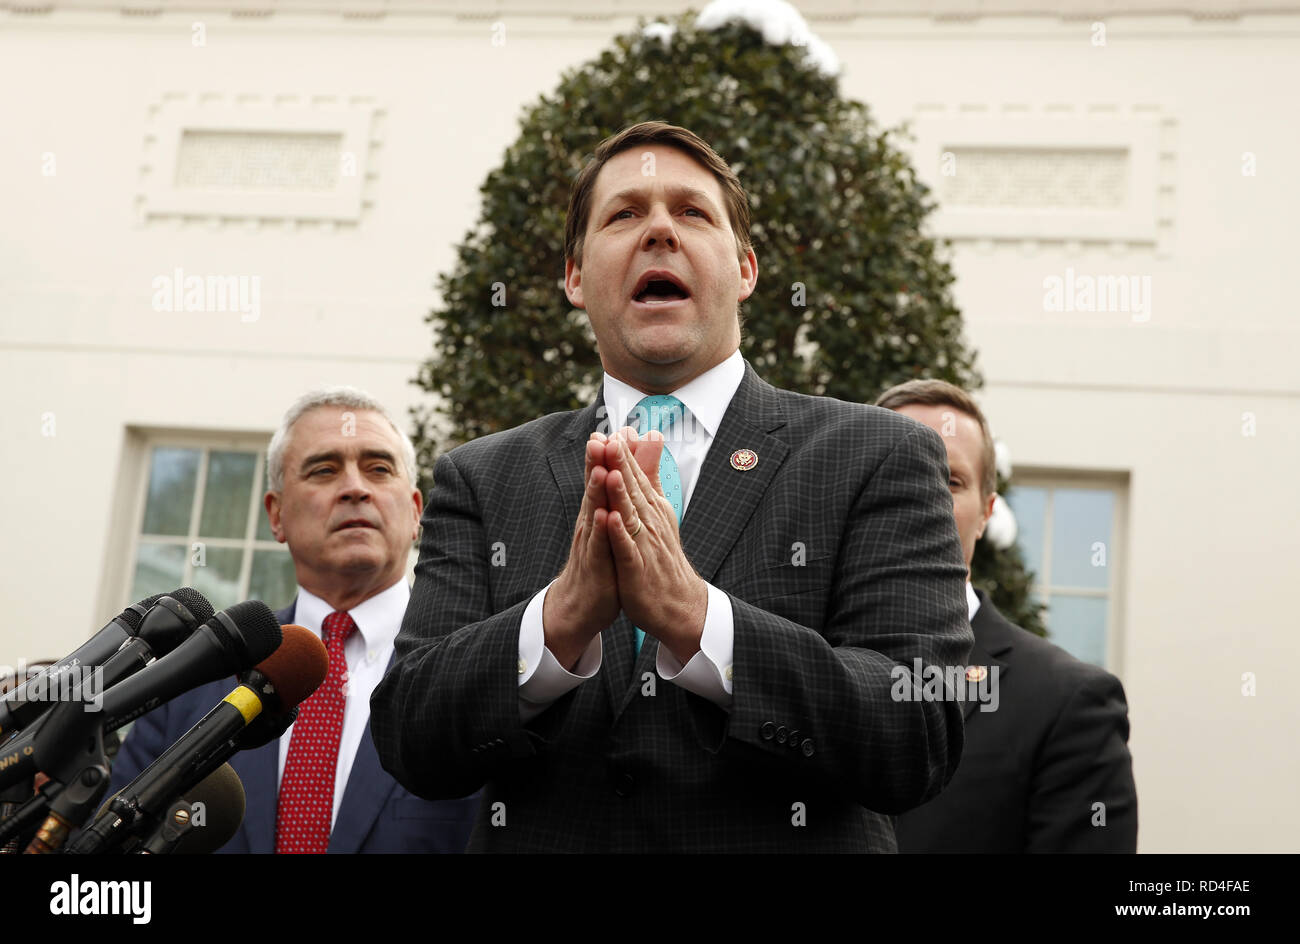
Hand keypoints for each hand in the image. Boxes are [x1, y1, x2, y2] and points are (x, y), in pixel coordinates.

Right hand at [543, 433, 620, 669]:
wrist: (581, 604)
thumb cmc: (600, 562)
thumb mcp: (611, 525)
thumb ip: (617, 497)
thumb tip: (622, 472)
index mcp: (598, 511)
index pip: (602, 479)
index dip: (607, 455)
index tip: (615, 429)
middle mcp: (591, 522)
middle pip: (593, 488)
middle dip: (596, 463)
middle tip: (600, 437)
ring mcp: (591, 543)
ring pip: (593, 513)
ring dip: (596, 491)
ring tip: (600, 469)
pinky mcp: (594, 565)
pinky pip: (598, 546)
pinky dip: (602, 530)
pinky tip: (604, 517)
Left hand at [602, 428, 707, 662]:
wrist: (678, 603)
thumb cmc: (662, 557)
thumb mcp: (658, 510)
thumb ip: (650, 475)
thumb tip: (650, 439)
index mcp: (652, 508)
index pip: (636, 476)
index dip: (624, 454)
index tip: (614, 429)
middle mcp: (651, 522)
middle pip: (634, 489)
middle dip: (621, 465)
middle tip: (611, 438)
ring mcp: (645, 545)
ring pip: (631, 515)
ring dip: (621, 494)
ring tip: (611, 471)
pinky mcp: (637, 568)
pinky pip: (628, 549)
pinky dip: (621, 534)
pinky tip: (613, 519)